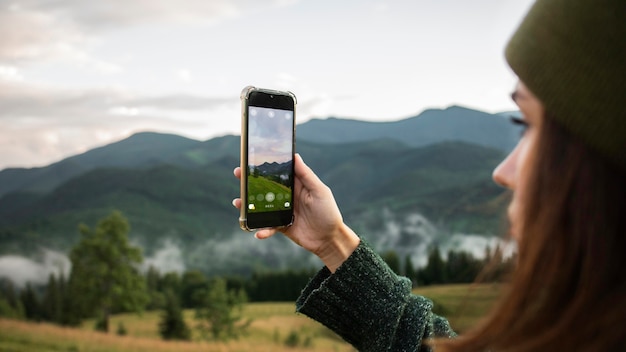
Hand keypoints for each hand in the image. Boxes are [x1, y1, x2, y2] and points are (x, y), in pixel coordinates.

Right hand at [232, 154, 359, 271]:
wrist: (330, 239)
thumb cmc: (328, 212)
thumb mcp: (320, 191)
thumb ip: (307, 175)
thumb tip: (295, 156)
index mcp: (296, 185)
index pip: (278, 172)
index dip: (266, 166)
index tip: (252, 159)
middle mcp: (287, 197)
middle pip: (265, 187)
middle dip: (250, 182)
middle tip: (238, 174)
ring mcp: (283, 212)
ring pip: (262, 206)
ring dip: (249, 205)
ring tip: (238, 202)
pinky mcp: (281, 226)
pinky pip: (268, 226)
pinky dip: (262, 230)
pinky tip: (258, 232)